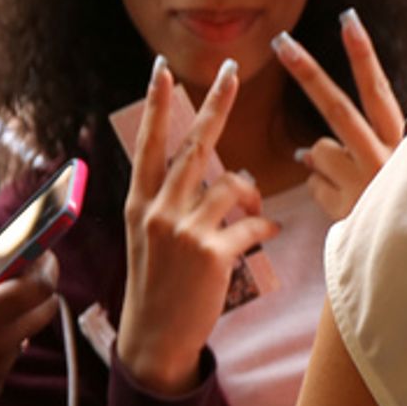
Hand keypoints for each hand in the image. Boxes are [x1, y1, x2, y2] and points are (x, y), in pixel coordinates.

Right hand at [115, 57, 279, 395]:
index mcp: (139, 202)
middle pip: (194, 146)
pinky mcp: (210, 252)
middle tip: (233, 72)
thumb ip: (172, 203)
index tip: (162, 69)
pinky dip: (264, 225)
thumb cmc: (159, 285)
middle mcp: (157, 209)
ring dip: (251, 193)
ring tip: (253, 208)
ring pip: (232, 186)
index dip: (158, 105)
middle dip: (216, 106)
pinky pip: (251, 224)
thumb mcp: (151, 238)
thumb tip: (217, 176)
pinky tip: (267, 231)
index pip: (149, 144)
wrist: (156, 335)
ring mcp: (183, 230)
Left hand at [272, 9, 404, 220]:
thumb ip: (356, 150)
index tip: (347, 17)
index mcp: (402, 141)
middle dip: (307, 72)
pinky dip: (323, 193)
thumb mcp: (389, 170)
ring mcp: (366, 183)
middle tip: (281, 42)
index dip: (362, 54)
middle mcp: (388, 158)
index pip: (378, 90)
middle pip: (338, 108)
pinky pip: (315, 184)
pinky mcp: (348, 206)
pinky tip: (346, 210)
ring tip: (349, 189)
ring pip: (318, 150)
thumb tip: (305, 150)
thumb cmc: (400, 209)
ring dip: (322, 165)